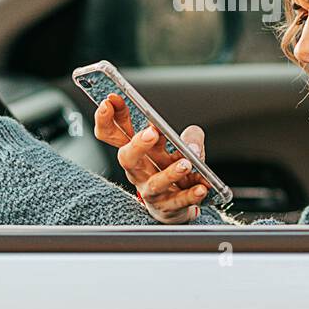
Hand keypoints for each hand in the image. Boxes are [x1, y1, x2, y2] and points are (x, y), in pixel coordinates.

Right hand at [93, 92, 208, 223]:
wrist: (175, 206)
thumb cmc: (171, 169)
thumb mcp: (179, 147)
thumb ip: (189, 138)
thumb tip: (192, 143)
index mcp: (136, 151)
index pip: (112, 133)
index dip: (107, 118)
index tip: (109, 101)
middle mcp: (139, 170)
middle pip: (127, 158)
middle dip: (137, 144)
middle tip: (151, 132)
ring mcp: (152, 190)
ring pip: (154, 183)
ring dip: (170, 173)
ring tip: (186, 164)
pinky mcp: (168, 206)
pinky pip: (178, 201)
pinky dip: (190, 195)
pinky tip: (201, 188)